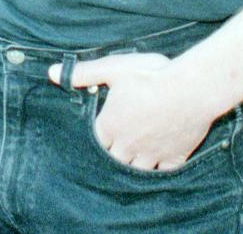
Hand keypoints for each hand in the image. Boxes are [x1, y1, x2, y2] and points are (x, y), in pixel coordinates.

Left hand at [51, 53, 220, 171]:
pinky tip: (159, 170)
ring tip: (132, 163)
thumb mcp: (114, 68)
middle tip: (113, 153)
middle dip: (112, 157)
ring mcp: (152, 154)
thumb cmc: (151, 76)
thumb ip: (83, 73)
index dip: (96, 140)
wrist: (191, 88)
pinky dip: (160, 173)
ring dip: (133, 167)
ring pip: (137, 171)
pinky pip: (164, 174)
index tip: (99, 138)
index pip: (95, 142)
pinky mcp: (175, 157)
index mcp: (110, 126)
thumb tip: (52, 74)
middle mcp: (128, 145)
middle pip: (113, 161)